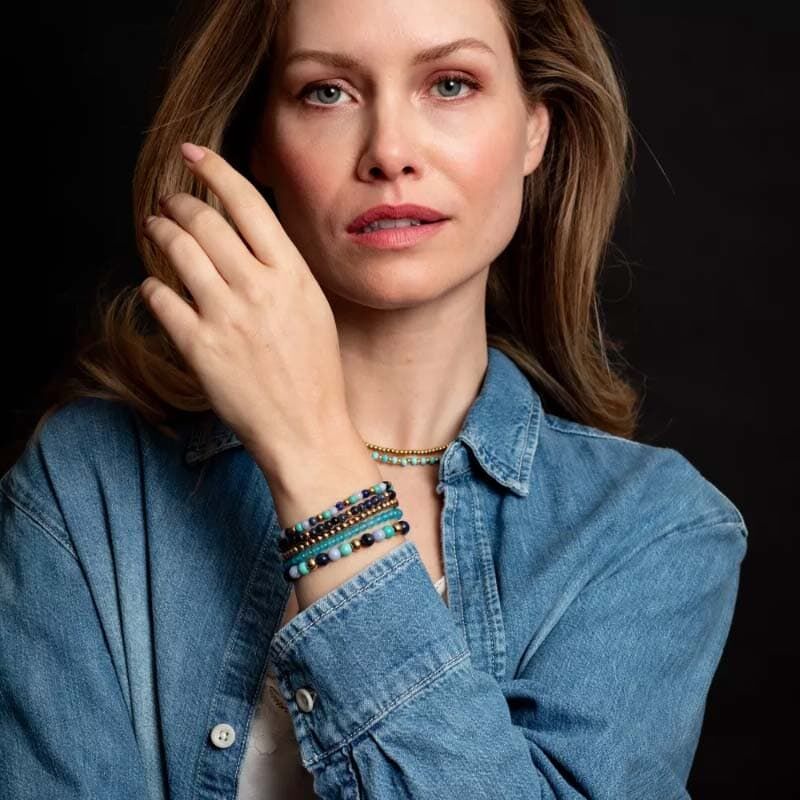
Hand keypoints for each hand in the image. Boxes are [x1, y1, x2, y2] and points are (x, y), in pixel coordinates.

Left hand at [140, 143, 349, 469]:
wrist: (306, 429)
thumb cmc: (314, 370)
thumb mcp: (313, 307)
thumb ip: (282, 268)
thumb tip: (243, 232)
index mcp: (292, 275)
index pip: (247, 204)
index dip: (214, 171)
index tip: (192, 155)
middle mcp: (259, 289)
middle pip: (205, 222)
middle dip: (179, 203)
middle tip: (169, 202)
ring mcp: (226, 318)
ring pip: (178, 252)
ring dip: (160, 232)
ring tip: (155, 228)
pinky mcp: (199, 348)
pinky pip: (161, 299)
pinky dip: (154, 286)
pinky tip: (158, 287)